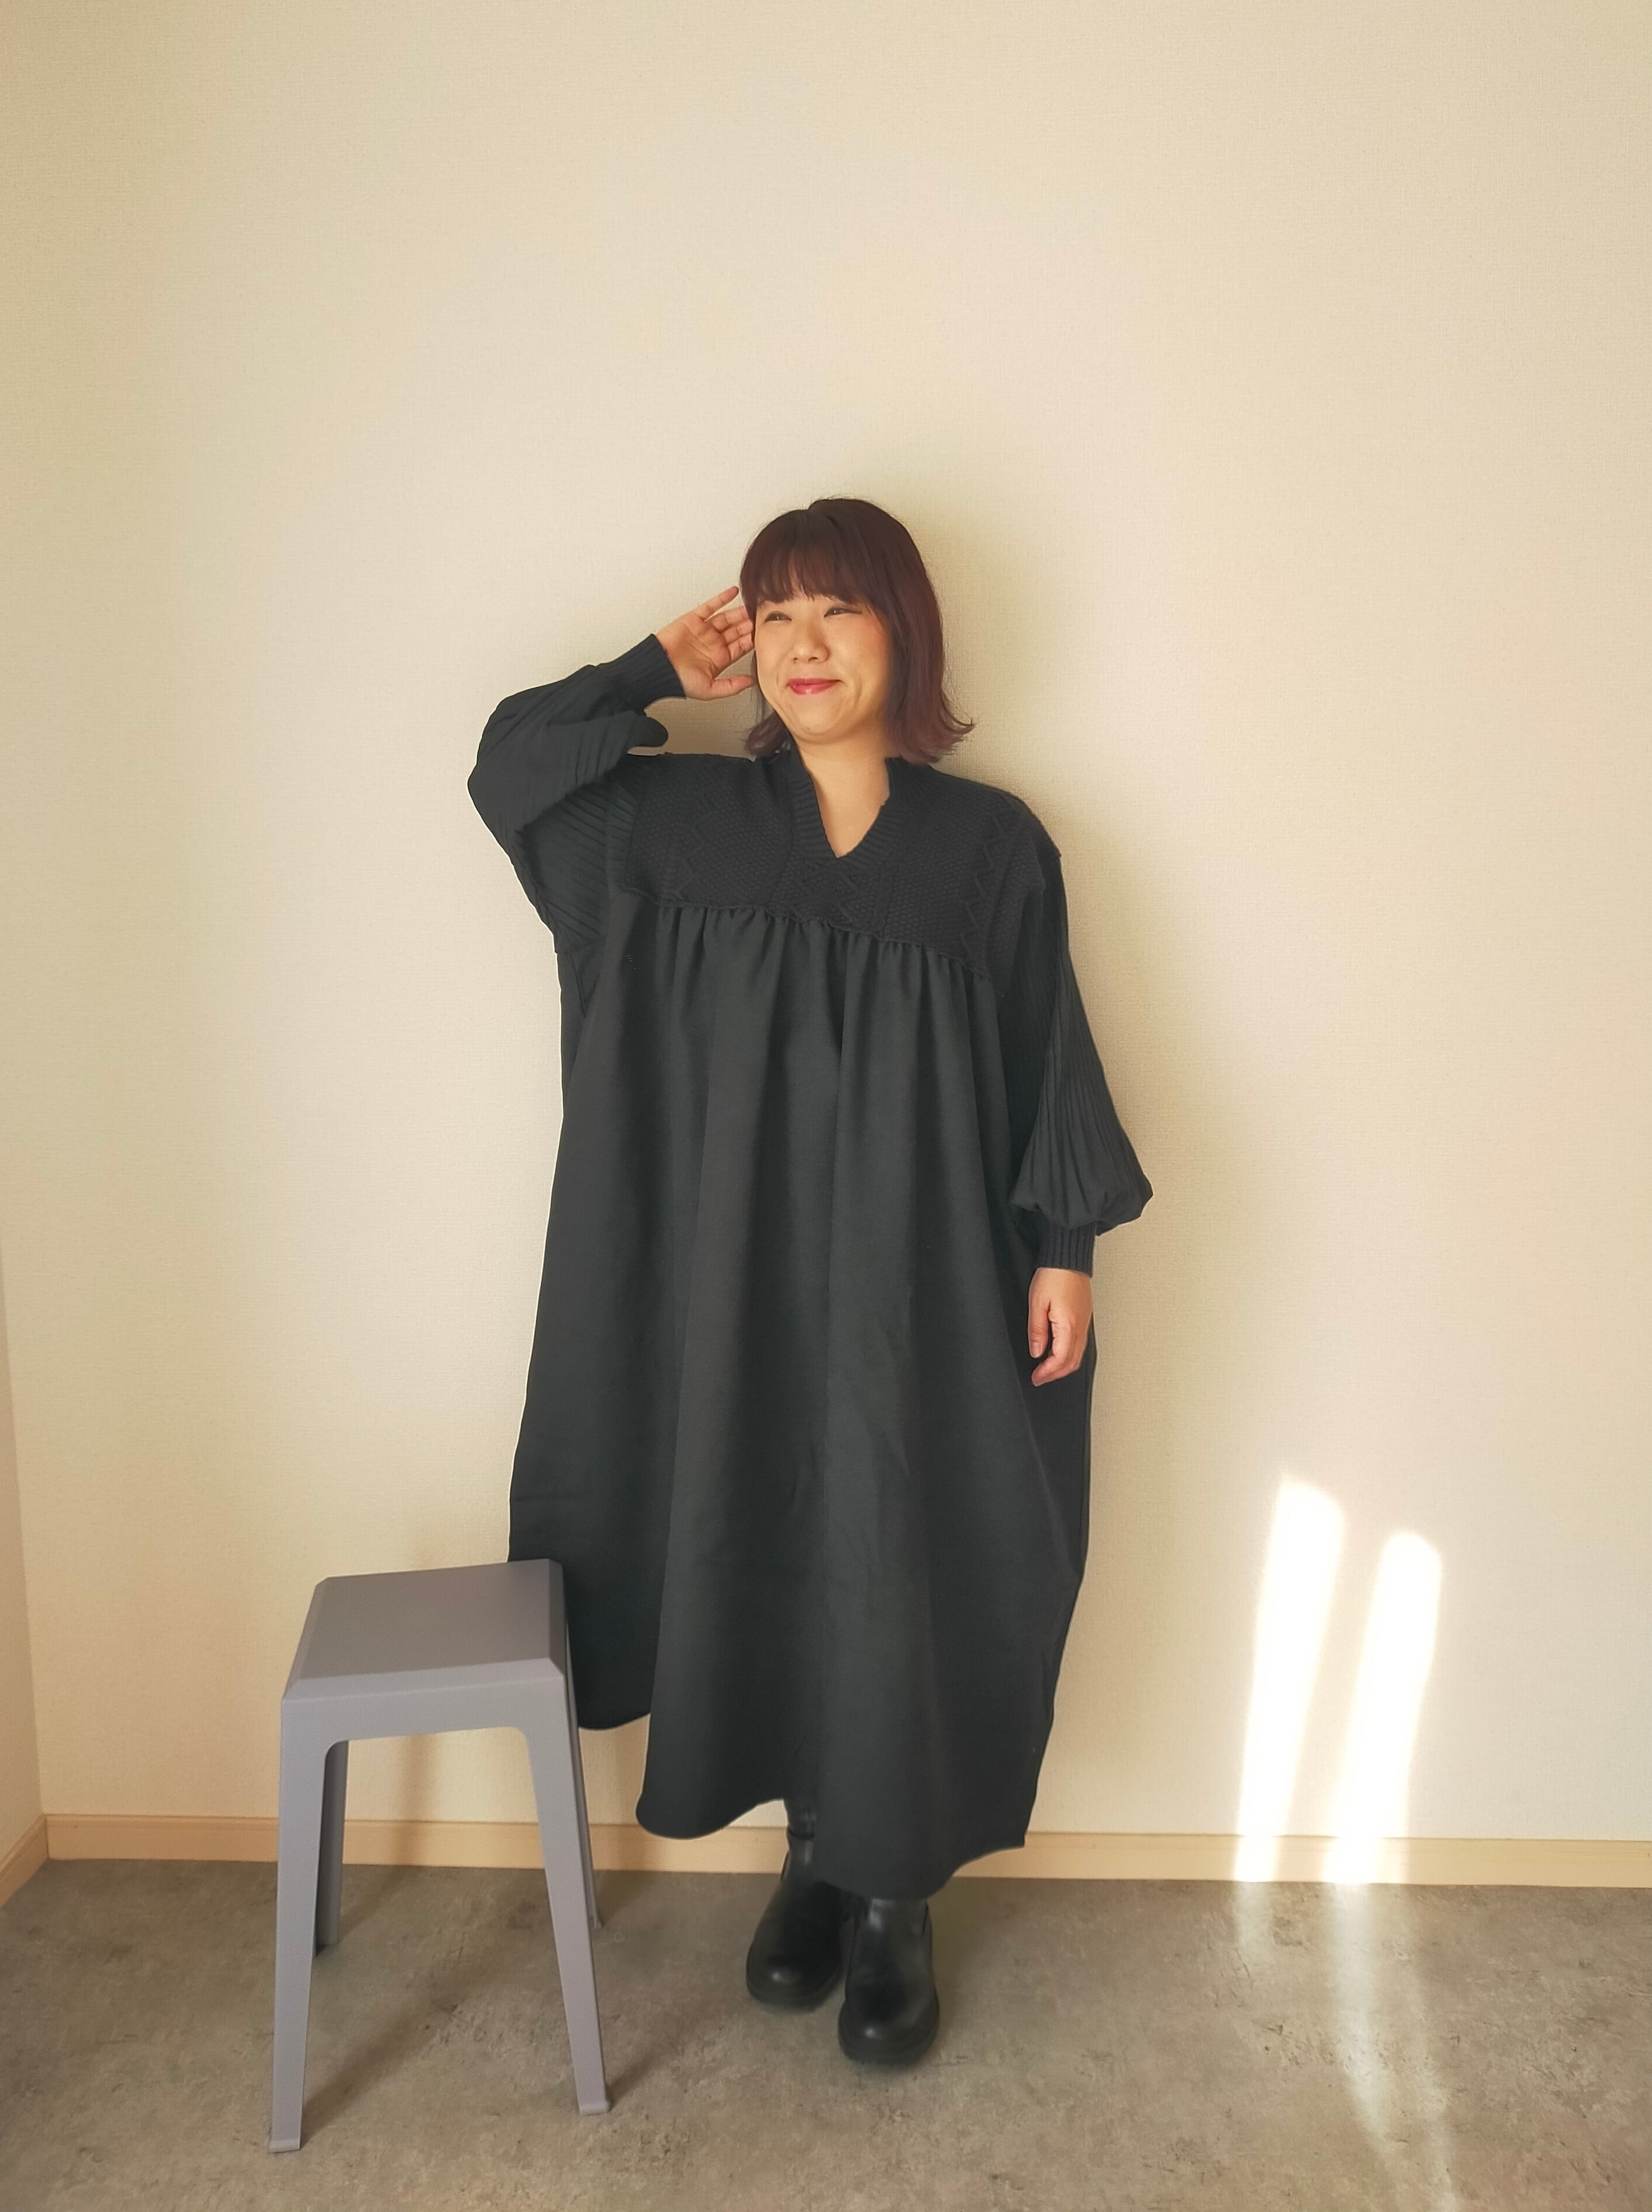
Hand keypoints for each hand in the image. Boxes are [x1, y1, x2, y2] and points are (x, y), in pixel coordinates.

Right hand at [656, 585, 755, 700]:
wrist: (657, 669)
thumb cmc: (679, 681)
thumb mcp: (710, 690)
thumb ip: (731, 686)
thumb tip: (752, 682)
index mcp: (719, 659)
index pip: (741, 646)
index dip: (753, 639)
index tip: (766, 633)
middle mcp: (713, 643)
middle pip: (737, 630)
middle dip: (749, 624)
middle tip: (763, 616)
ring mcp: (704, 630)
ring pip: (727, 617)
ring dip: (740, 612)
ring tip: (752, 605)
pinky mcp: (693, 619)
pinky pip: (710, 606)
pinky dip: (722, 598)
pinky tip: (733, 592)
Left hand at [1028, 1267, 1091, 1384]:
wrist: (1069, 1258)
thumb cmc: (1054, 1275)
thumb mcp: (1036, 1303)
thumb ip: (1037, 1331)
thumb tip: (1037, 1351)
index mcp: (1069, 1326)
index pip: (1060, 1360)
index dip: (1047, 1373)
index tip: (1036, 1377)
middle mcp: (1081, 1327)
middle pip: (1072, 1362)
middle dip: (1056, 1374)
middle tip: (1040, 1378)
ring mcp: (1085, 1323)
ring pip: (1078, 1354)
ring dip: (1063, 1366)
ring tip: (1046, 1368)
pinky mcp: (1084, 1317)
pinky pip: (1079, 1343)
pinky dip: (1069, 1354)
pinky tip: (1057, 1352)